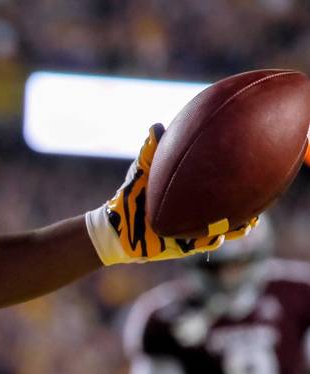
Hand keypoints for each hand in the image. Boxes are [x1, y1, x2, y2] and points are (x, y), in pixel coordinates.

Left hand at [85, 124, 256, 264]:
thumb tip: (157, 126)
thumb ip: (152, 150)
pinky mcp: (181, 247)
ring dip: (236, 228)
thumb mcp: (143, 171)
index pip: (220, 189)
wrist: (115, 224)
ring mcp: (191, 232)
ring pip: (222, 231)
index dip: (237, 184)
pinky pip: (202, 245)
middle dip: (246, 208)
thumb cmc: (131, 194)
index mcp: (193, 196)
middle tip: (258, 202)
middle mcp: (196, 213)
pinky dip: (211, 240)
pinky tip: (218, 236)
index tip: (253, 173)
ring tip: (247, 224)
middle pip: (229, 211)